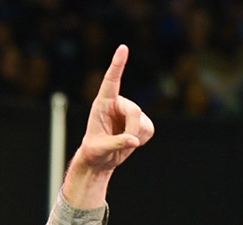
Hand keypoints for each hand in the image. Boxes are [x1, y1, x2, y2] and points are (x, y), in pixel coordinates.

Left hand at [62, 44, 154, 208]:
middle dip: (132, 129)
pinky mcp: (141, 121)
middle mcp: (117, 103)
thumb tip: (133, 140)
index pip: (111, 81)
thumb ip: (115, 143)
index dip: (117, 65)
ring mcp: (130, 111)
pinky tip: (131, 141)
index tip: (123, 48)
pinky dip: (142, 139)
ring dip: (136, 136)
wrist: (100, 159)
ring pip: (142, 122)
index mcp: (102, 104)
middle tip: (127, 143)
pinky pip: (149, 129)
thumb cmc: (94, 151)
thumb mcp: (99, 149)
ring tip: (122, 143)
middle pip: (134, 111)